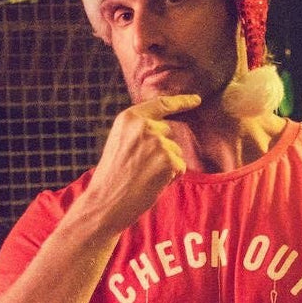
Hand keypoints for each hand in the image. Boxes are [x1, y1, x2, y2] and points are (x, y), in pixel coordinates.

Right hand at [80, 94, 198, 234]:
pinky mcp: (168, 160)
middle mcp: (144, 126)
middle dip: (163, 150)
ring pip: (176, 152)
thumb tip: (164, 130)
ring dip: (167, 166)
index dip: (181, 101)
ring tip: (143, 178)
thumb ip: (139, 132)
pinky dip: (171, 179)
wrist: (105, 202)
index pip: (160, 104)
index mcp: (129, 118)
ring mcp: (157, 142)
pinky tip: (152, 184)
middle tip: (140, 169)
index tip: (196, 100)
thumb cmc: (112, 178)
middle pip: (169, 133)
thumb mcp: (120, 143)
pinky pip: (180, 167)